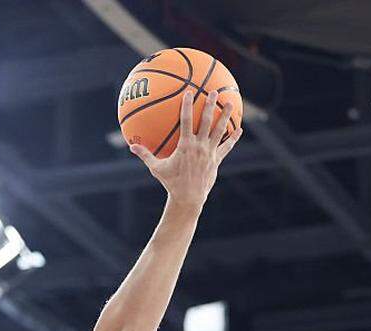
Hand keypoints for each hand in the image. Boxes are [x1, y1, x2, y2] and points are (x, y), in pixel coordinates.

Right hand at [130, 90, 241, 209]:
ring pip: (219, 131)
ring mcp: (209, 152)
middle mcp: (199, 146)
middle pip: (206, 121)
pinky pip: (226, 146)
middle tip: (214, 92)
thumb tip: (131, 146)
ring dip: (225, 116)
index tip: (190, 92)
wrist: (189, 197)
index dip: (187, 105)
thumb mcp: (156, 168)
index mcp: (185, 145)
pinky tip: (239, 129)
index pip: (186, 121)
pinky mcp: (216, 160)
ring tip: (231, 104)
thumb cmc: (171, 182)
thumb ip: (145, 155)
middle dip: (210, 105)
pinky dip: (233, 138)